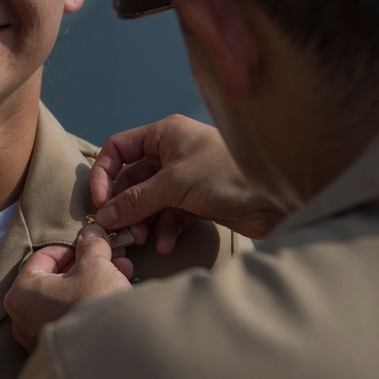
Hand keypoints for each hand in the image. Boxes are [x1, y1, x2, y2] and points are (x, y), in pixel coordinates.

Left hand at [4, 226, 132, 351]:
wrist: (115, 353)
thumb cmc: (95, 304)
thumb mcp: (95, 265)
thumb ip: (90, 245)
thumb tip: (91, 233)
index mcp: (21, 293)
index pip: (43, 257)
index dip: (71, 247)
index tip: (90, 244)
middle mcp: (22, 318)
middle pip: (57, 278)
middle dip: (88, 264)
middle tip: (109, 256)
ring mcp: (39, 338)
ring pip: (68, 297)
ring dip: (95, 281)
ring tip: (122, 271)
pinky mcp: (59, 349)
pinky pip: (73, 316)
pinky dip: (91, 302)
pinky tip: (117, 291)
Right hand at [90, 115, 285, 244]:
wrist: (279, 197)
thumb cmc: (226, 175)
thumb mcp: (174, 184)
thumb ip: (135, 200)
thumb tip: (103, 215)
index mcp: (164, 134)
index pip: (119, 148)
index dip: (103, 173)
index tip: (99, 201)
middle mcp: (172, 152)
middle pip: (131, 178)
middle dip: (123, 204)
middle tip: (117, 228)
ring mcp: (185, 177)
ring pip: (149, 199)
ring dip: (142, 220)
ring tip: (140, 239)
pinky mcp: (198, 200)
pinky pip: (169, 214)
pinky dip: (164, 229)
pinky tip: (164, 245)